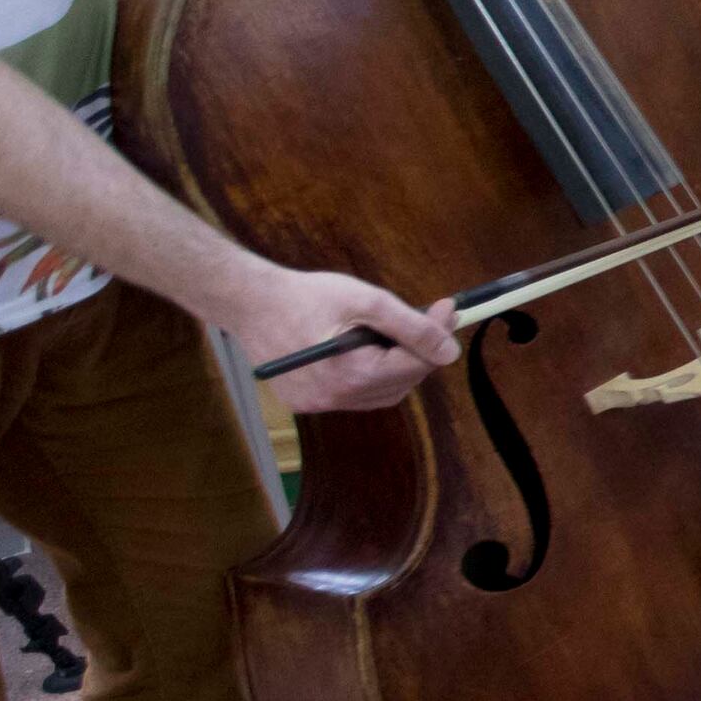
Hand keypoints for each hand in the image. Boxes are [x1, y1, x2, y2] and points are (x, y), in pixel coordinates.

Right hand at [230, 264, 457, 414]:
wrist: (250, 302)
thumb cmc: (305, 296)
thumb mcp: (366, 301)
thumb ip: (411, 327)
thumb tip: (449, 350)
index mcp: (352, 375)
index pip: (416, 365)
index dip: (438, 337)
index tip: (449, 309)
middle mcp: (336, 398)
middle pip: (402, 382)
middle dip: (419, 352)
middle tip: (427, 319)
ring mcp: (319, 404)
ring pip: (381, 393)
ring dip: (397, 366)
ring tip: (394, 334)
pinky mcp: (307, 402)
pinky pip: (355, 395)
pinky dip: (371, 375)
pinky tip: (365, 350)